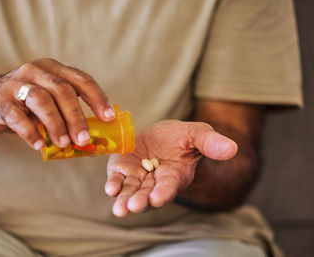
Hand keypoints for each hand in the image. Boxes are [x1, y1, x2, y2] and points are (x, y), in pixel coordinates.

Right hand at [0, 58, 114, 149]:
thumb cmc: (23, 105)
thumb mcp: (47, 102)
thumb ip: (65, 113)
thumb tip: (91, 139)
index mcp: (53, 70)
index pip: (81, 80)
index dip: (97, 98)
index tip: (108, 117)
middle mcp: (36, 71)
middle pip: (63, 90)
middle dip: (77, 117)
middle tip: (84, 139)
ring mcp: (16, 83)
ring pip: (41, 100)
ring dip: (56, 124)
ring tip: (64, 143)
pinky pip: (17, 116)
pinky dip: (30, 132)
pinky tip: (37, 145)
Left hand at [105, 120, 237, 216]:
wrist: (163, 136)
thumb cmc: (184, 138)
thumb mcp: (198, 134)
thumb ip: (211, 143)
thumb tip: (232, 149)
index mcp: (175, 175)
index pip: (169, 186)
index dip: (163, 192)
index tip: (157, 198)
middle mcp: (155, 181)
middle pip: (147, 194)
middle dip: (140, 201)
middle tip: (133, 207)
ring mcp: (138, 177)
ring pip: (131, 191)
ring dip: (125, 199)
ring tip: (120, 209)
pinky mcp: (123, 168)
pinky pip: (118, 179)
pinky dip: (114, 184)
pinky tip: (111, 188)